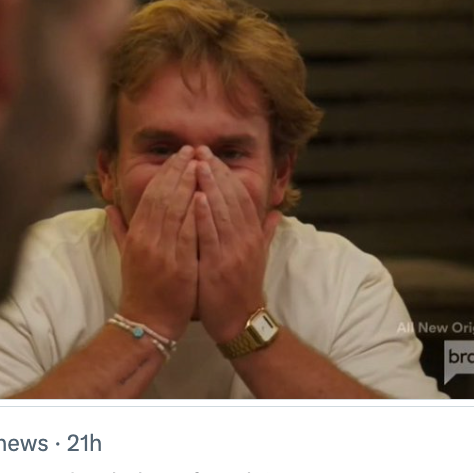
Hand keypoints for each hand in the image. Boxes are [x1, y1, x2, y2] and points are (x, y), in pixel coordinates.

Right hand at [108, 146, 197, 340]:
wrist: (146, 323)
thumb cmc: (140, 291)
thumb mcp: (126, 257)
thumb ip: (119, 231)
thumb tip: (108, 207)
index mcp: (135, 236)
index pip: (150, 195)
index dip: (166, 173)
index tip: (180, 156)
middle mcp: (146, 240)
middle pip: (163, 196)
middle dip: (179, 170)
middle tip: (193, 150)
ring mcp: (162, 252)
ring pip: (175, 210)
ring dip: (189, 184)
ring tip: (202, 163)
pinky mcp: (177, 266)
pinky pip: (187, 233)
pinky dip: (195, 212)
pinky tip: (205, 195)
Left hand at [194, 149, 279, 343]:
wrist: (240, 322)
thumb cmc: (242, 290)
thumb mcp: (258, 258)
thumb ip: (265, 233)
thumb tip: (278, 212)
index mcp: (252, 236)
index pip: (242, 197)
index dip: (227, 174)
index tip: (211, 156)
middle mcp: (245, 241)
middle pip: (232, 198)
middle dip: (216, 171)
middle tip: (199, 150)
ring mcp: (233, 254)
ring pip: (222, 213)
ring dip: (210, 186)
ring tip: (198, 164)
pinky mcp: (218, 267)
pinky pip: (211, 237)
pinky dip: (205, 216)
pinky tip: (196, 198)